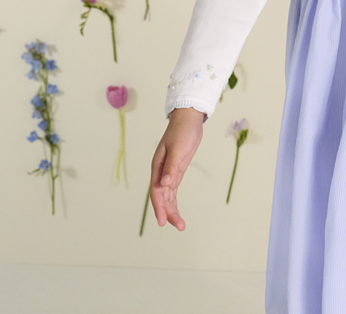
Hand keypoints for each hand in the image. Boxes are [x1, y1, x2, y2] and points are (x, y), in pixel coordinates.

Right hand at [149, 106, 204, 230]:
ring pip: (168, 196)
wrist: (188, 119)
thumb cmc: (182, 131)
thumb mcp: (178, 148)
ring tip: (180, 225)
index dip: (159, 208)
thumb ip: (172, 166)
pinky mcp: (177, 170)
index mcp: (157, 167)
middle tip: (179, 226)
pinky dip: (173, 201)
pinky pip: (173, 190)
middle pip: (162, 198)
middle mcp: (161, 172)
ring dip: (172, 210)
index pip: (157, 192)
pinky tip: (176, 211)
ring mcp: (169, 172)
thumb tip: (165, 184)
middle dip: (169, 213)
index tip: (164, 222)